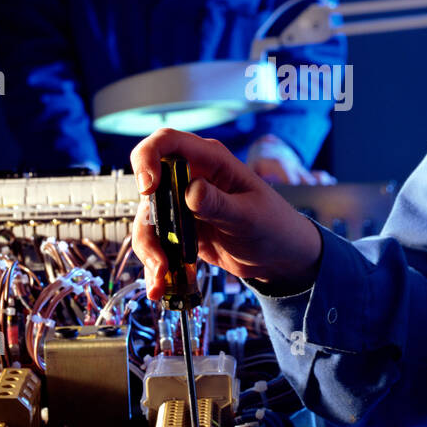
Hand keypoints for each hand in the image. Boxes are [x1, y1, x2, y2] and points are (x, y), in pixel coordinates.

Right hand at [130, 127, 323, 299]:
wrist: (279, 257)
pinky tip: (160, 284)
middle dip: (147, 222)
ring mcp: (182, 204)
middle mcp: (191, 177)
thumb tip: (192, 191)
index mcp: (211, 160)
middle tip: (158, 254)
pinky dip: (153, 262)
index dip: (148, 158)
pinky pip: (156, 241)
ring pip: (148, 219)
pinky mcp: (179, 229)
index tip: (149, 189)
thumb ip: (219, 204)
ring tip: (162, 276)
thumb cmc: (274, 226)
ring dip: (148, 249)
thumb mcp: (248, 216)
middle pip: (148, 187)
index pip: (167, 142)